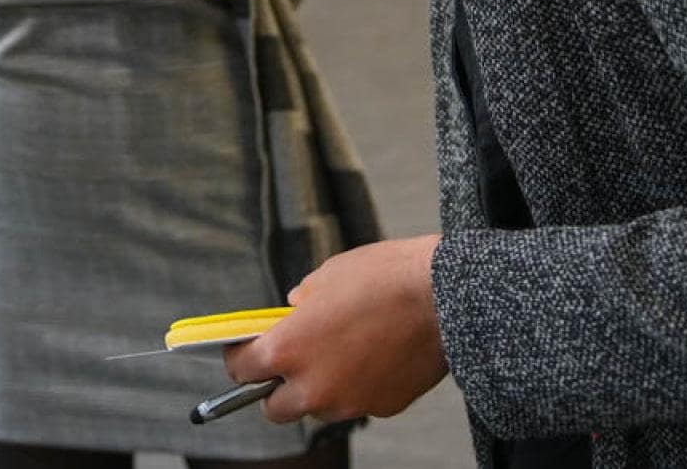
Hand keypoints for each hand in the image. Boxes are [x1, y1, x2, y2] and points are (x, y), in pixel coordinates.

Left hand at [224, 235, 448, 421]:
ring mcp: (349, 403)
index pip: (242, 370)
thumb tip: (295, 311)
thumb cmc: (383, 278)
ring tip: (343, 351)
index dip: (242, 357)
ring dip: (321, 387)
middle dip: (276, 388)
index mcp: (288, 350)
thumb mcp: (326, 276)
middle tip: (289, 364)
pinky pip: (358, 402)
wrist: (444, 297)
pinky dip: (359, 386)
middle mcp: (313, 387)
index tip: (247, 349)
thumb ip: (301, 303)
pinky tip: (376, 356)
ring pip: (320, 406)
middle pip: (275, 409)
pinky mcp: (382, 407)